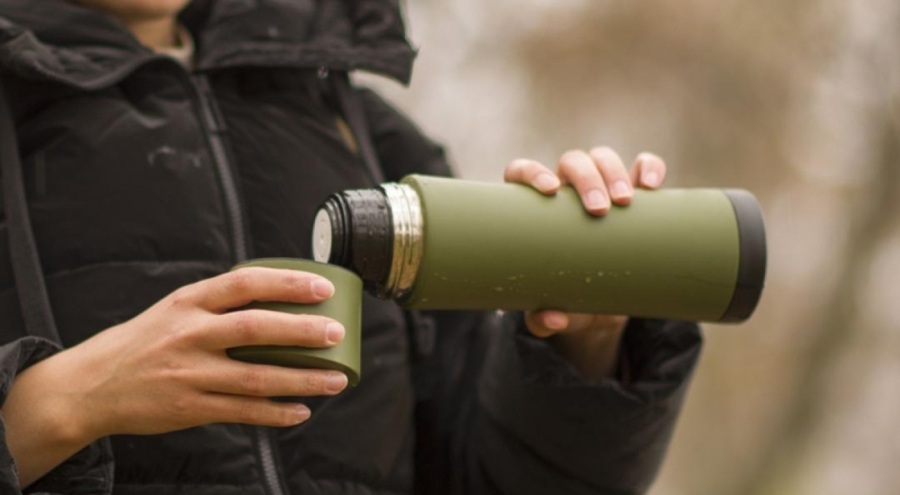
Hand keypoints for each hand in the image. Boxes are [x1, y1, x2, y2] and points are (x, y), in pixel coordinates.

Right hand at [3, 267, 348, 485]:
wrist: (93, 385)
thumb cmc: (147, 341)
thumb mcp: (176, 308)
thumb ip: (220, 304)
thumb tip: (281, 298)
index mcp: (189, 301)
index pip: (245, 283)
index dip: (287, 283)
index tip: (322, 288)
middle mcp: (190, 334)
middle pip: (256, 329)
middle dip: (303, 332)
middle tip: (337, 333)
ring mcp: (190, 373)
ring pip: (257, 378)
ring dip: (302, 380)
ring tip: (336, 380)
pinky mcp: (191, 408)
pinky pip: (243, 412)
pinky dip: (276, 414)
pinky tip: (301, 411)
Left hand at [503, 147, 666, 379]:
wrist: (601, 306)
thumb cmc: (564, 301)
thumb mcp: (549, 317)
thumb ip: (542, 321)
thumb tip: (552, 317)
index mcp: (535, 210)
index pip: (522, 172)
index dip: (531, 172)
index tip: (549, 191)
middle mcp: (566, 192)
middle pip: (571, 162)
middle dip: (586, 178)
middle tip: (599, 211)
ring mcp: (601, 189)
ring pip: (602, 158)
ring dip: (613, 172)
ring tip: (625, 202)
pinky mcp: (634, 196)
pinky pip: (642, 167)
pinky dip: (649, 166)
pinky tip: (651, 183)